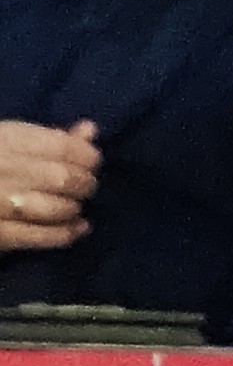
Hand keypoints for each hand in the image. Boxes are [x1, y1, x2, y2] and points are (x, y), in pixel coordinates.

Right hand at [0, 121, 100, 254]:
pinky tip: (78, 228)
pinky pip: (41, 236)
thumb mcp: (6, 139)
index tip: (92, 161)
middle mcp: (3, 168)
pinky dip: (66, 233)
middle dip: (85, 183)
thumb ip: (48, 137)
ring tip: (74, 205)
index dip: (87, 155)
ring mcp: (0, 202)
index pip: (61, 146)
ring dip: (74, 207)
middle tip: (86, 186)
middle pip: (64, 178)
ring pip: (57, 207)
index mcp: (3, 139)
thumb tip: (90, 129)